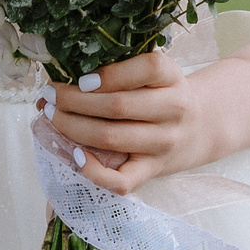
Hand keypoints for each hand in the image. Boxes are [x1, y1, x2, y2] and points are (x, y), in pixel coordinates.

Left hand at [37, 50, 207, 196]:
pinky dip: (95, 171)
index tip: (79, 78)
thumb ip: (118, 68)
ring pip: (112, 137)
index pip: (147, 68)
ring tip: (53, 116)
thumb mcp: (154, 73)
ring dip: (73, 127)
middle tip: (50, 95)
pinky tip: (76, 154)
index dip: (109, 74)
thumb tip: (60, 77)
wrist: (199, 128)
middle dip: (73, 100)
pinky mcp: (153, 170)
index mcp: (171, 77)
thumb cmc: (161, 94)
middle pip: (118, 105)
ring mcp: (164, 143)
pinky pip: (123, 181)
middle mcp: (173, 109)